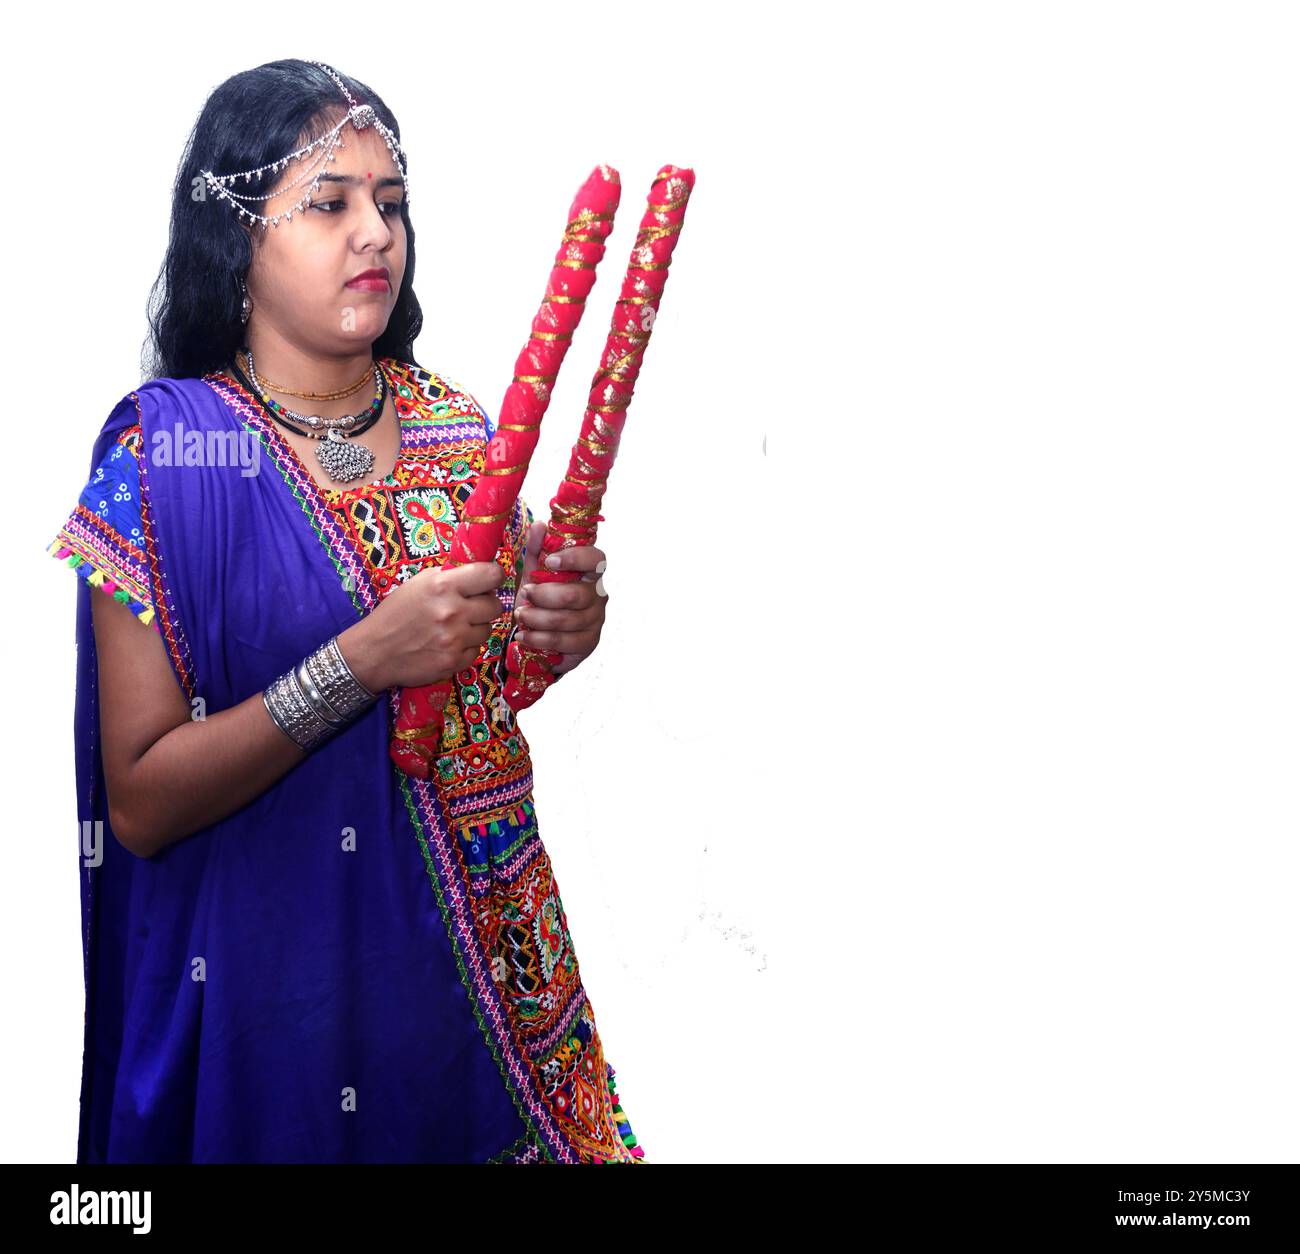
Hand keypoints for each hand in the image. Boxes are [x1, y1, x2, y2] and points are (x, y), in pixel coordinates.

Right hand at [340, 561, 506, 690]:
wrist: (374, 651)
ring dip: (475, 628)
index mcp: (443, 586)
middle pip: (495, 605)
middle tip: (471, 607)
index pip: (491, 575)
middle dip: (486, 605)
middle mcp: (452, 611)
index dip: (494, 577)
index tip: (490, 581)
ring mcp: (455, 639)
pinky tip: (448, 644)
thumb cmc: (396, 614)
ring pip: (487, 630)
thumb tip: (480, 573)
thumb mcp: (418, 584)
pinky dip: (465, 647)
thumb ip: (449, 577)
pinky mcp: (454, 661)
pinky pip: (476, 650)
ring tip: (454, 628)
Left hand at [512, 521, 607, 676]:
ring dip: (536, 618)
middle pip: (574, 595)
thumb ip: (537, 549)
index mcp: (590, 572)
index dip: (575, 559)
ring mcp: (596, 620)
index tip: (550, 562)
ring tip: (520, 615)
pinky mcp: (589, 642)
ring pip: (566, 620)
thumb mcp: (535, 573)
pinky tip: (525, 635)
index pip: (596, 560)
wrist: (540, 633)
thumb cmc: (541, 598)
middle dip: (543, 596)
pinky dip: (539, 639)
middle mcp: (598, 595)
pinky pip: (563, 641)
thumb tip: (539, 526)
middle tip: (525, 595)